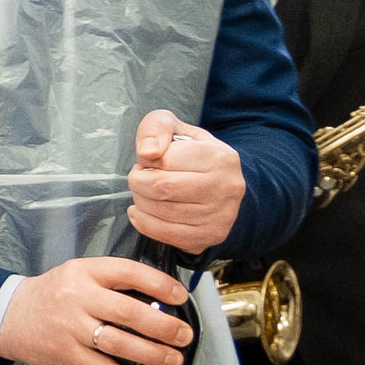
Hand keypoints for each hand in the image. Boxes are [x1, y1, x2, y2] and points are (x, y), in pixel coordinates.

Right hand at [0, 256, 193, 364]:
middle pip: (128, 311)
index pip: (129, 272)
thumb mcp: (79, 275)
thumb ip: (112, 283)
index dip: (159, 284)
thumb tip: (159, 301)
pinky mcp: (66, 354)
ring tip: (173, 361)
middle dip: (163, 326)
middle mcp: (78, 297)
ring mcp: (71, 327)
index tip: (181, 297)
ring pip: (118, 343)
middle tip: (184, 335)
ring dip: (151, 355)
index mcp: (85, 272)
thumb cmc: (54, 295)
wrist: (10, 315)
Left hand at [126, 110, 244, 253]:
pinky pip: (163, 233)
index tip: (149, 160)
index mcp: (220, 157)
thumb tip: (148, 152)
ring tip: (146, 192)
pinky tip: (143, 211)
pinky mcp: (208, 236)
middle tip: (140, 177)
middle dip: (138, 181)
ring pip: (160, 211)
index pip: (166, 158)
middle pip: (161, 187)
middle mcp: (226, 188)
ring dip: (140, 200)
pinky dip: (143, 221)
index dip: (147, 159)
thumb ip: (157, 128)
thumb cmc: (192, 155)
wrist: (221, 185)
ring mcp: (220, 216)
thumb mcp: (176, 129)